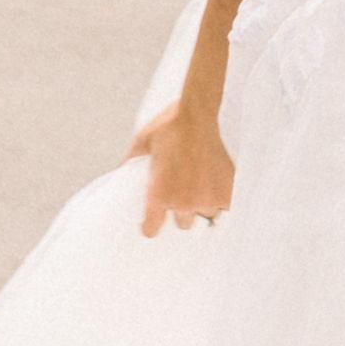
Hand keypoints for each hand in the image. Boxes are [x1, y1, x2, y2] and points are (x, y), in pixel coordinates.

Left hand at [136, 103, 233, 239]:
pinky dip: (223, 202)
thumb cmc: (167, 127)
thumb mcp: (141, 144)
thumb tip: (118, 171)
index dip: (151, 226)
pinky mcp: (227, 191)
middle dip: (182, 211)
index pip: (151, 230)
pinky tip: (217, 191)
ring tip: (202, 188)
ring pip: (206, 215)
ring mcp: (207, 199)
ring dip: (204, 205)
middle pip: (183, 224)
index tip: (153, 223)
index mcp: (158, 196)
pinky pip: (226, 209)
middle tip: (183, 193)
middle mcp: (182, 203)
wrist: (196, 115)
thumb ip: (128, 162)